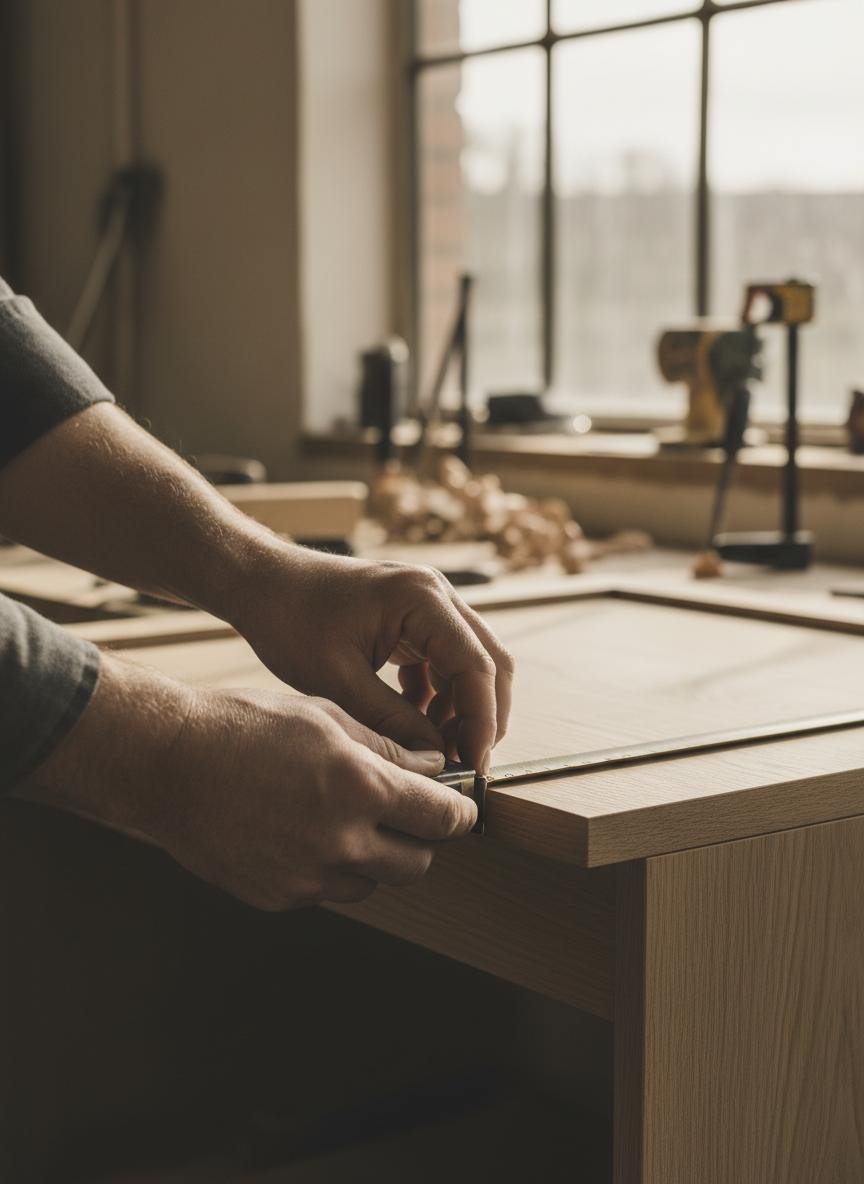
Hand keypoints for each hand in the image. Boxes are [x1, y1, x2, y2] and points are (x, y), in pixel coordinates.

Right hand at [20, 655, 477, 911]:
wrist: (166, 763)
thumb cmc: (243, 726)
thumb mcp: (325, 718)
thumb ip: (388, 749)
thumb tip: (434, 768)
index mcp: (359, 790)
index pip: (440, 818)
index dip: (459, 811)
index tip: (462, 807)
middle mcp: (339, 843)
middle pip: (417, 864)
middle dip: (422, 839)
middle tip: (410, 813)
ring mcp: (306, 878)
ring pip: (373, 882)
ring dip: (377, 857)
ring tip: (349, 819)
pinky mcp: (278, 897)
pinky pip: (327, 891)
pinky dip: (332, 868)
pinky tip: (308, 832)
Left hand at [233, 546, 513, 773]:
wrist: (262, 584)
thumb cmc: (290, 621)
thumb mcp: (337, 681)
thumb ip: (391, 720)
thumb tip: (436, 759)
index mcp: (421, 599)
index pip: (476, 666)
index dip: (481, 721)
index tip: (472, 766)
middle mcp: (436, 594)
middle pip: (489, 662)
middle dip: (483, 717)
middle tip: (467, 765)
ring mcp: (429, 604)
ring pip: (471, 664)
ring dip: (462, 709)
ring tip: (438, 752)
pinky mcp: (415, 619)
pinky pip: (445, 662)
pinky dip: (439, 697)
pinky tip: (416, 726)